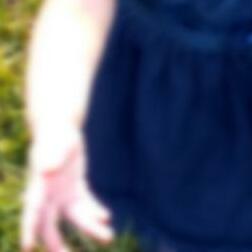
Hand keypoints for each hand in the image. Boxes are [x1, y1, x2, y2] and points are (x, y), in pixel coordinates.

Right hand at [20, 125, 113, 251]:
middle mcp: (49, 194)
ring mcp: (62, 192)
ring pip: (75, 217)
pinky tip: (106, 217)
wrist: (59, 128)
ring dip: (90, 227)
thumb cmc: (54, 135)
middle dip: (57, 243)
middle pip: (50, 225)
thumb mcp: (54, 145)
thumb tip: (47, 171)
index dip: (28, 230)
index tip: (27, 248)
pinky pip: (85, 203)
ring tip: (108, 237)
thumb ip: (51, 159)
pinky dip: (95, 211)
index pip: (32, 212)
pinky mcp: (74, 186)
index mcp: (39, 186)